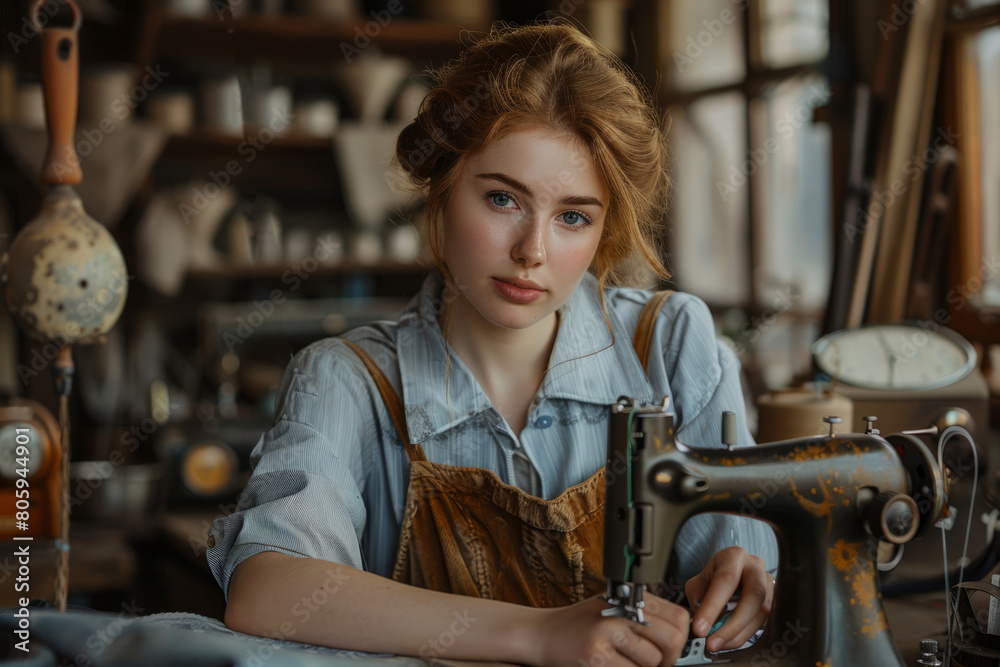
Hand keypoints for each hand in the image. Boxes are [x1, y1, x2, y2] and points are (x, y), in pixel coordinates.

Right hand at [530, 593, 690, 666]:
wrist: (541, 634)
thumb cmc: (578, 624)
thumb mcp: (613, 609)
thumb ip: (643, 617)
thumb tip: (678, 636)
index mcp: (628, 598)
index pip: (678, 617)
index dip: (680, 638)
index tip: (671, 648)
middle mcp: (619, 611)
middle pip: (672, 639)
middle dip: (670, 659)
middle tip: (656, 663)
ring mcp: (607, 632)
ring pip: (653, 660)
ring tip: (628, 663)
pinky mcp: (596, 655)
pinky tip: (614, 665)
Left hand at [684, 546, 772, 652]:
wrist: (729, 577)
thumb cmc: (712, 580)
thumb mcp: (698, 583)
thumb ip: (698, 600)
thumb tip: (701, 624)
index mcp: (734, 556)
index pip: (726, 579)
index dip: (712, 606)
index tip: (700, 628)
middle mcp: (755, 567)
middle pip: (753, 595)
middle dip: (732, 624)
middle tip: (712, 642)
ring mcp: (769, 584)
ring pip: (761, 612)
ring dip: (738, 634)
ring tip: (718, 644)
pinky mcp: (774, 601)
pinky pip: (764, 622)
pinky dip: (745, 635)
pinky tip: (729, 642)